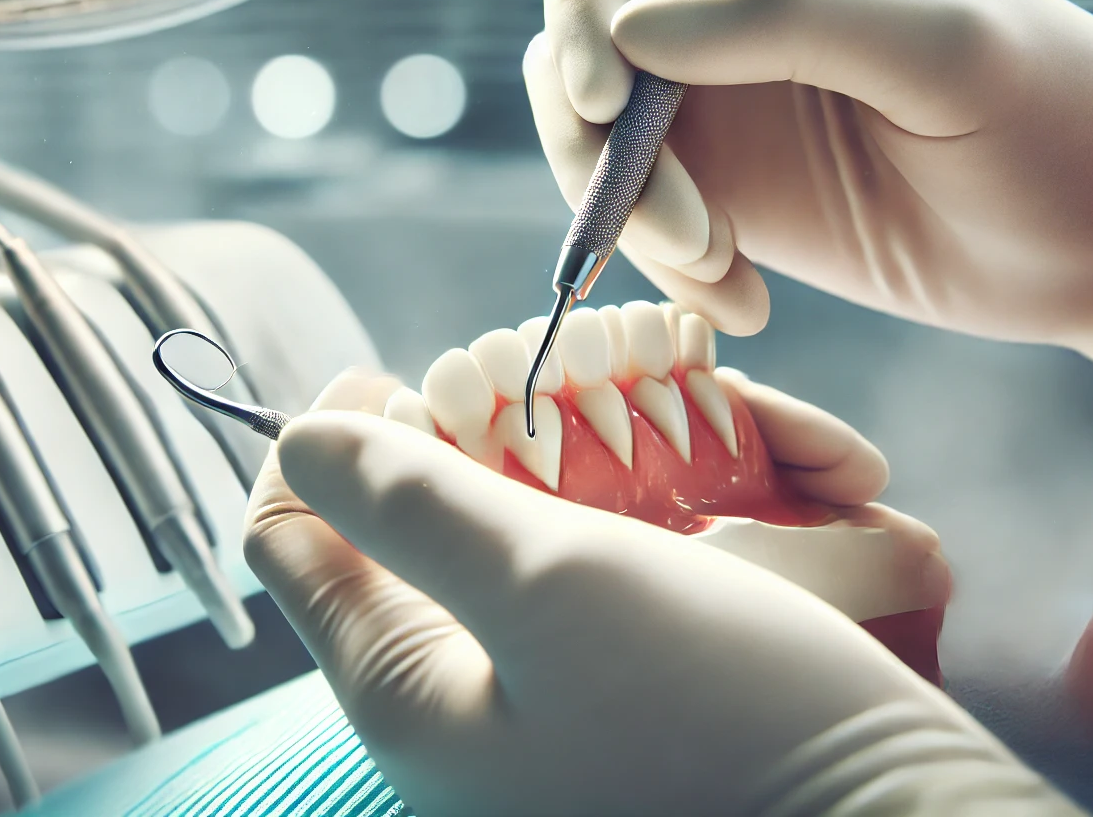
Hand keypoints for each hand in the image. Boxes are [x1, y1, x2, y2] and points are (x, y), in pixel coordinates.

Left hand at [244, 372, 1077, 815]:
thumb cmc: (715, 716)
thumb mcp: (546, 583)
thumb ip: (411, 504)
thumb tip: (299, 436)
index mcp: (405, 688)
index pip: (291, 542)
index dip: (327, 440)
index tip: (402, 375)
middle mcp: (466, 700)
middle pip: (431, 522)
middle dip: (512, 433)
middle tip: (608, 390)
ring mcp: (557, 700)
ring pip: (554, 529)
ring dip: (642, 459)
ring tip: (770, 442)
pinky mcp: (644, 695)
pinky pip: (640, 567)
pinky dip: (704, 511)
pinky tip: (801, 487)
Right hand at [530, 0, 1092, 393]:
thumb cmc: (1056, 111)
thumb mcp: (936, 44)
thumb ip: (787, 15)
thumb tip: (628, 38)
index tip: (606, 91)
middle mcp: (726, 10)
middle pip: (574, 48)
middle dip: (600, 145)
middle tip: (687, 226)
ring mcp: (722, 109)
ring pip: (594, 148)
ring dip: (632, 221)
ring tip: (725, 271)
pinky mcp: (732, 200)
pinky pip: (642, 228)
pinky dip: (668, 271)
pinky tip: (747, 301)